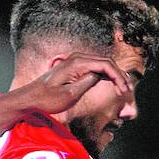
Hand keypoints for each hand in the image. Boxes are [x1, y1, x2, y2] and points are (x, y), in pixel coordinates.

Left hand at [14, 53, 133, 115]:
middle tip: (129, 90)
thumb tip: (100, 75)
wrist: (30, 99)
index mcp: (77, 63)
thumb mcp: (69, 94)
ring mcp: (76, 62)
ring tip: (124, 89)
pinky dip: (105, 76)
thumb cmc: (46, 99)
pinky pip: (95, 68)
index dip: (118, 77)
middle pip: (106, 62)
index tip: (124, 91)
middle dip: (120, 76)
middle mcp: (77, 59)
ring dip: (114, 76)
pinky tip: (112, 85)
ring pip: (102, 65)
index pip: (105, 64)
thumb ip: (87, 82)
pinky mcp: (75, 68)